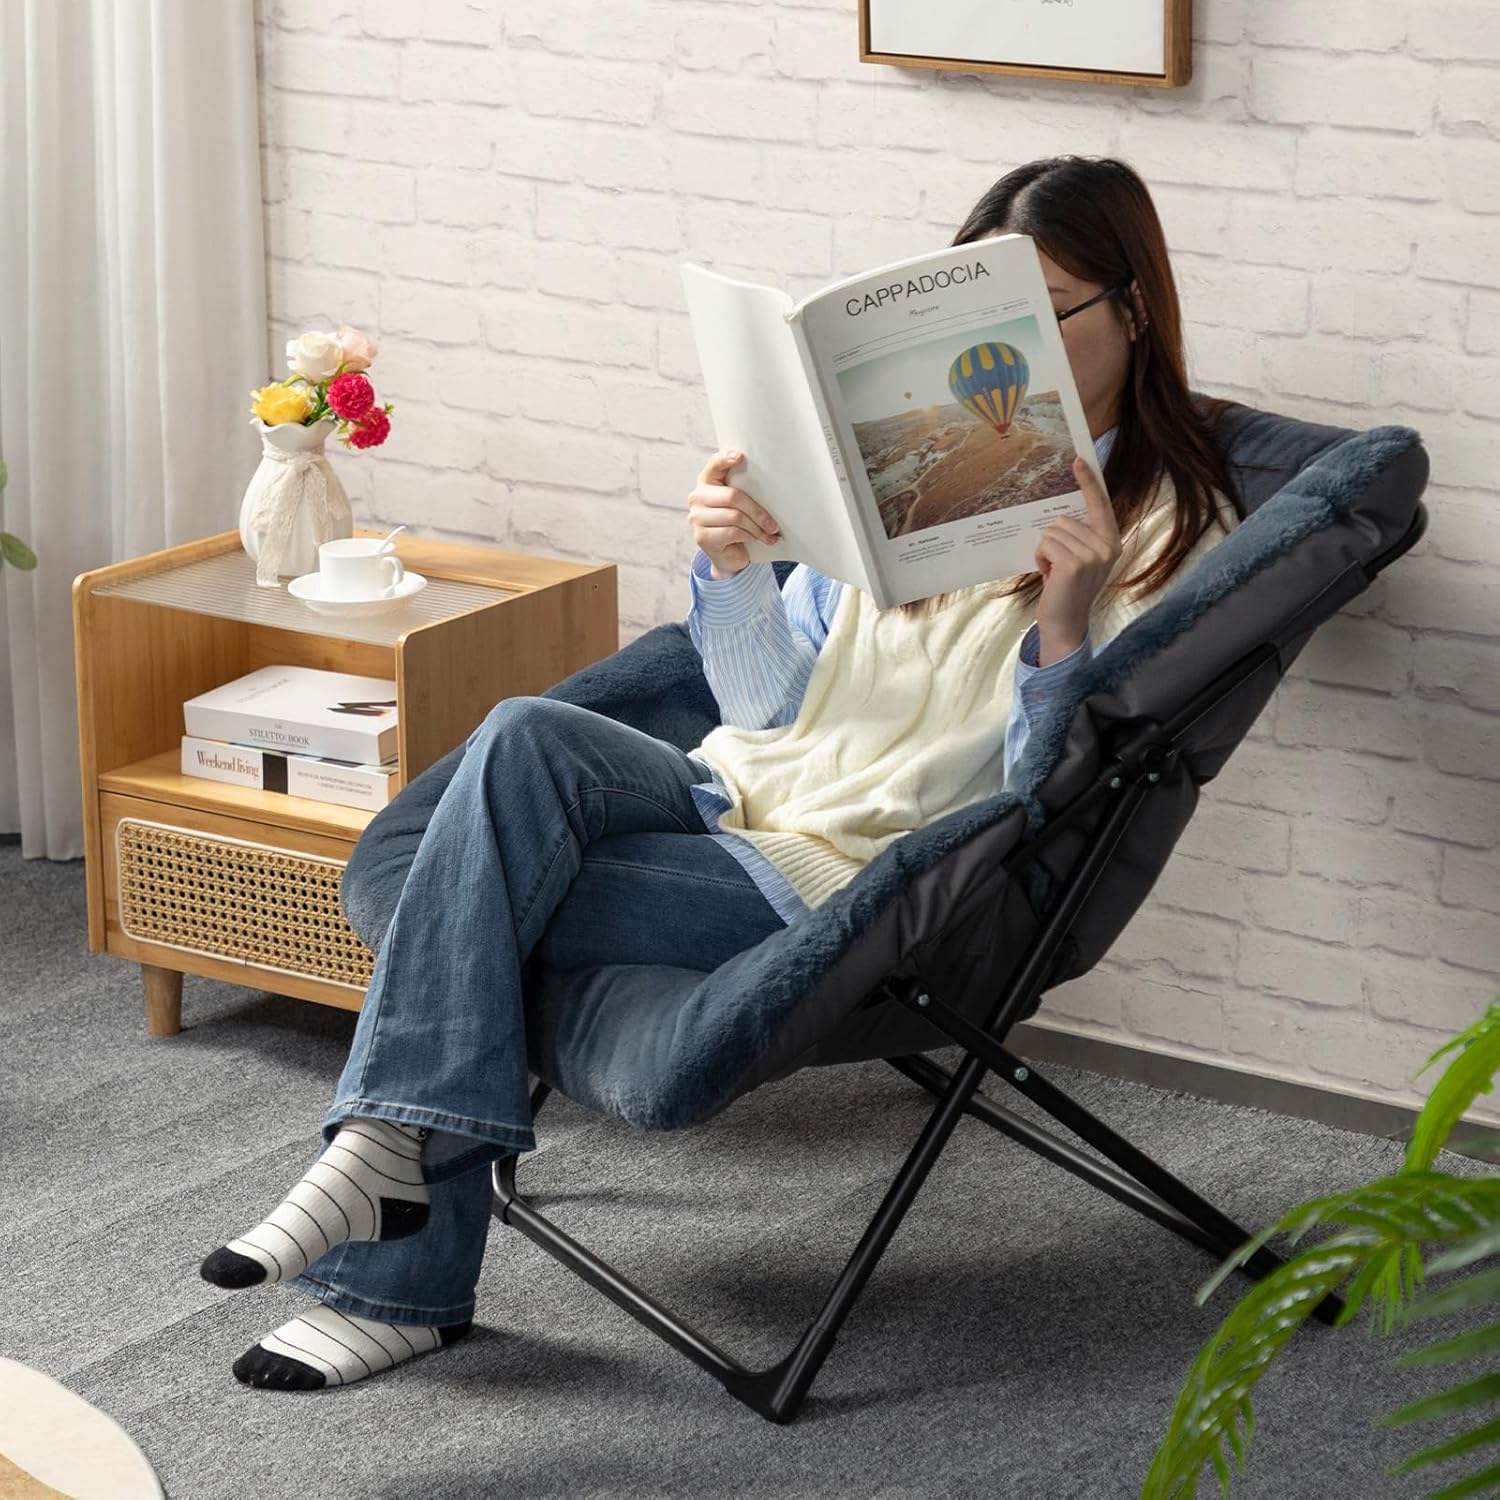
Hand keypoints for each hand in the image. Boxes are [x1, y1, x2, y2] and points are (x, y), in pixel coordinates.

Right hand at [688, 449, 780, 578]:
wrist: (729, 556)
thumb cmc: (738, 524)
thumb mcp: (741, 503)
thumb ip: (745, 488)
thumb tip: (773, 479)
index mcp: (707, 482)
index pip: (714, 465)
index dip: (725, 459)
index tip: (740, 456)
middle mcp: (697, 497)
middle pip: (732, 496)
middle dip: (758, 511)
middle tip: (773, 524)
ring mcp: (696, 517)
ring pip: (735, 517)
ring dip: (757, 527)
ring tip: (768, 533)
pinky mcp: (702, 537)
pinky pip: (732, 532)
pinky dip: (749, 536)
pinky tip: (755, 539)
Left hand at [1033, 456, 1121, 664]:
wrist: (1065, 623)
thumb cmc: (1068, 589)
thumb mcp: (1082, 559)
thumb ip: (1080, 536)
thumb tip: (1061, 513)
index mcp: (1111, 541)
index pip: (1100, 505)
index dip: (1088, 482)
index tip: (1078, 460)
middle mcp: (1107, 546)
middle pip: (1063, 519)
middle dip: (1053, 540)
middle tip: (1059, 566)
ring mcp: (1092, 555)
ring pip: (1051, 532)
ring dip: (1045, 551)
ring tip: (1054, 572)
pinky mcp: (1073, 564)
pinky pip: (1045, 544)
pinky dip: (1040, 559)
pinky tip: (1049, 576)